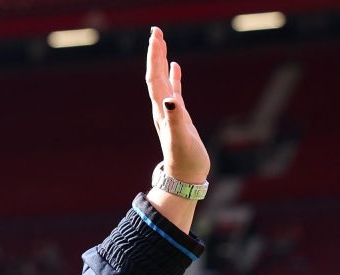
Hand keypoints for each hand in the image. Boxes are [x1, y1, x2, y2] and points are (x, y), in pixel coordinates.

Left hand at [146, 26, 209, 184]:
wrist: (184, 179)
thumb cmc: (184, 161)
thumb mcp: (181, 140)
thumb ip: (176, 120)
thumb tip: (170, 100)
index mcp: (162, 110)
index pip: (154, 78)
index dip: (154, 57)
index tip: (156, 36)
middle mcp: (162, 109)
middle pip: (156, 75)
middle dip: (156, 52)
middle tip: (156, 30)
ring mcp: (170, 112)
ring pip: (163, 80)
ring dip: (162, 60)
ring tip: (162, 42)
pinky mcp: (179, 117)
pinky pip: (174, 91)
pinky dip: (174, 77)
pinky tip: (175, 66)